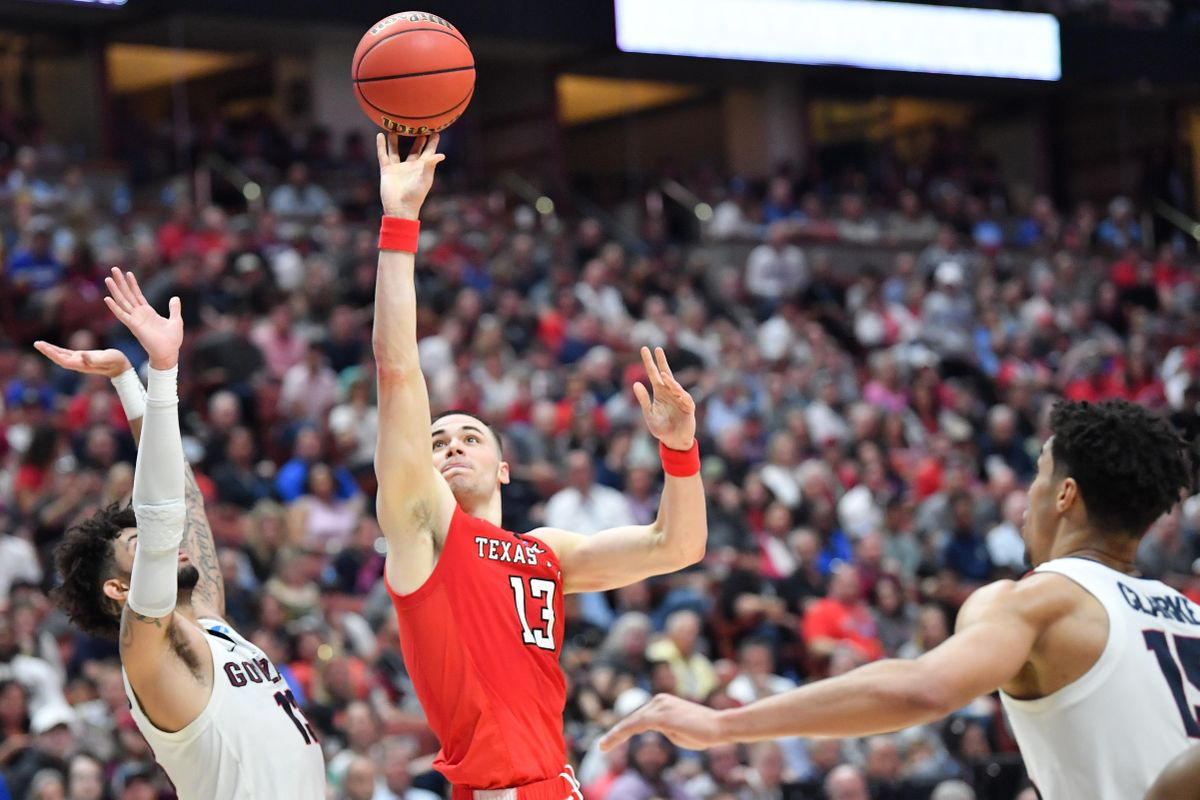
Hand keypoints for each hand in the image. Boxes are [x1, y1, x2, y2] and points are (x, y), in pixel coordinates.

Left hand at [33, 341, 131, 377]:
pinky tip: (50, 347)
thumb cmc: (116, 362)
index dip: (54, 354)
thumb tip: (82, 356)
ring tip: (39, 343)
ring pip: (61, 356)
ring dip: (50, 350)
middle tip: (37, 343)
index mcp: (82, 365)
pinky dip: (57, 350)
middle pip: (59, 359)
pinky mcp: (81, 357)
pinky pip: (66, 353)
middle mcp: (78, 364)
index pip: (63, 360)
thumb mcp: (108, 358)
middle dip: (48, 351)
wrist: (120, 367)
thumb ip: (96, 359)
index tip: (45, 347)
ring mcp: (79, 361)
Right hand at [103, 267, 182, 369]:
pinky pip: (122, 315)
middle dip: (121, 282)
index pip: (138, 295)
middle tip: (114, 269)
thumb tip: (175, 298)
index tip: (128, 273)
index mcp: (148, 312)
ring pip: (122, 301)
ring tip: (108, 278)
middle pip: (127, 294)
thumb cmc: (172, 340)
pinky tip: (107, 298)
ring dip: (115, 290)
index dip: (133, 284)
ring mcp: (135, 319)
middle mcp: (139, 314)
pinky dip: (114, 307)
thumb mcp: (176, 320)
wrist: (169, 353)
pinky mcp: (133, 326)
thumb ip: (174, 309)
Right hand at [377, 133, 444, 219]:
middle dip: (418, 139)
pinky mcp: (387, 170)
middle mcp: (411, 167)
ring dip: (396, 140)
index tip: (436, 131)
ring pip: (396, 150)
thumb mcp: (424, 179)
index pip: (428, 152)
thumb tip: (441, 155)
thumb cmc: (415, 195)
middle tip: (419, 126)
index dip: (432, 143)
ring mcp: (398, 168)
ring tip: (397, 128)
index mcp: (422, 168)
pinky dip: (381, 145)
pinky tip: (380, 135)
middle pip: (415, 149)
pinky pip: (383, 155)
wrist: (399, 208)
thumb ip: (430, 165)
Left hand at [599, 693, 723, 751]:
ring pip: (632, 722)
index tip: (610, 740)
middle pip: (633, 719)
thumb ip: (663, 728)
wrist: (720, 727)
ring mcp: (660, 706)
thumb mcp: (677, 730)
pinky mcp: (662, 716)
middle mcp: (659, 700)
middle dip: (616, 733)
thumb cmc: (702, 732)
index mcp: (662, 702)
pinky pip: (636, 724)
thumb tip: (654, 728)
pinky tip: (612, 741)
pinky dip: (622, 733)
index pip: (639, 717)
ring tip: (603, 746)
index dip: (623, 729)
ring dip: (616, 734)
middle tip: (602, 746)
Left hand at [633, 346, 696, 450]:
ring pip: (674, 385)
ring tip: (663, 374)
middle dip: (661, 361)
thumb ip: (642, 399)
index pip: (654, 374)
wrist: (673, 441)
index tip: (645, 349)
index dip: (650, 362)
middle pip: (666, 373)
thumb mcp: (649, 413)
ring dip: (670, 380)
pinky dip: (680, 393)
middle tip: (657, 348)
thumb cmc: (661, 428)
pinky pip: (684, 398)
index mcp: (659, 392)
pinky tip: (675, 389)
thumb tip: (636, 383)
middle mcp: (669, 392)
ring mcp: (679, 398)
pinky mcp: (688, 407)